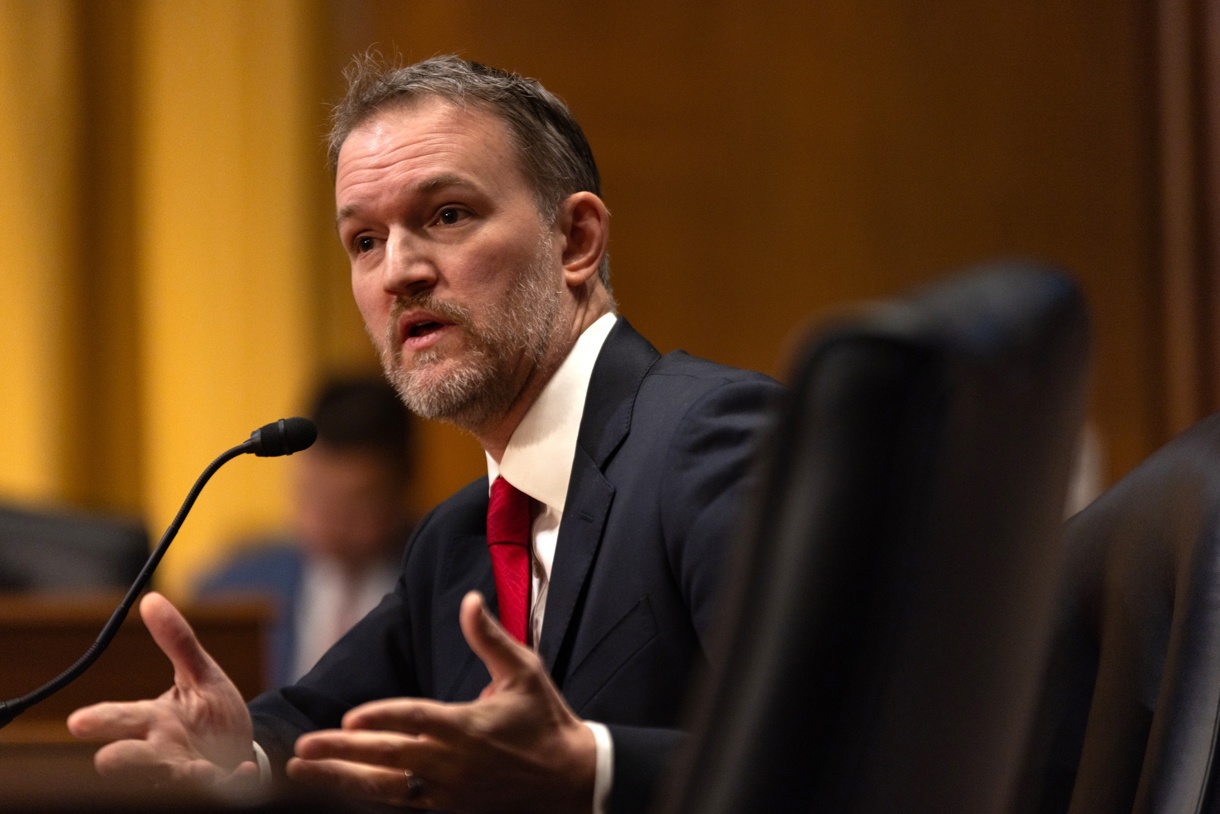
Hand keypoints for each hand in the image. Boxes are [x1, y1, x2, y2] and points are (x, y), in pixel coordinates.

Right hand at [67, 592, 257, 790]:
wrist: (244, 747)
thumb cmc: (211, 714)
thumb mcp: (200, 674)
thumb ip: (178, 641)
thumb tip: (151, 600)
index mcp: (155, 721)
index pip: (120, 718)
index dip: (98, 721)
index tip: (78, 722)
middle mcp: (163, 752)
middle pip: (130, 760)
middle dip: (120, 760)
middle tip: (108, 759)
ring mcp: (186, 774)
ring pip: (169, 780)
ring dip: (181, 774)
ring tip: (196, 768)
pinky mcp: (215, 786)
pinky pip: (219, 787)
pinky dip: (231, 780)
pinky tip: (243, 772)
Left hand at [287, 591, 595, 812]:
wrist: (569, 779)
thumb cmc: (544, 719)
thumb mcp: (524, 670)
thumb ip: (490, 638)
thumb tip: (469, 601)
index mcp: (468, 725)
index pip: (416, 720)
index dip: (382, 719)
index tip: (349, 718)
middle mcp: (452, 762)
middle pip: (387, 758)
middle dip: (341, 754)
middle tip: (301, 749)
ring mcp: (448, 790)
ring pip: (384, 788)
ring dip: (340, 780)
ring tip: (301, 771)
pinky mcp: (448, 807)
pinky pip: (399, 803)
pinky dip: (366, 796)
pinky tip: (337, 789)